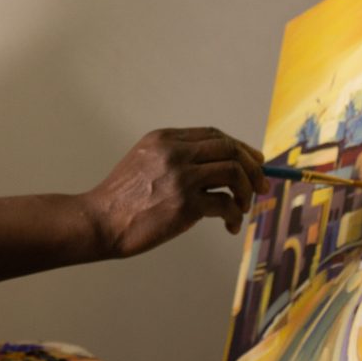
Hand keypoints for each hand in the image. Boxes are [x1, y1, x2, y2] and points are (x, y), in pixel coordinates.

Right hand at [85, 127, 267, 257]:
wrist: (100, 221)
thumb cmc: (123, 200)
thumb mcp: (145, 163)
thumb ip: (176, 159)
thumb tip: (222, 169)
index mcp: (165, 139)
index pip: (214, 135)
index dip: (240, 148)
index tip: (253, 163)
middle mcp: (174, 152)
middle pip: (230, 149)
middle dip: (253, 168)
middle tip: (261, 186)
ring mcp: (180, 176)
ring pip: (234, 173)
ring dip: (246, 192)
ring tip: (241, 208)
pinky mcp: (185, 203)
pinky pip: (226, 204)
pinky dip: (235, 215)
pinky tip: (229, 225)